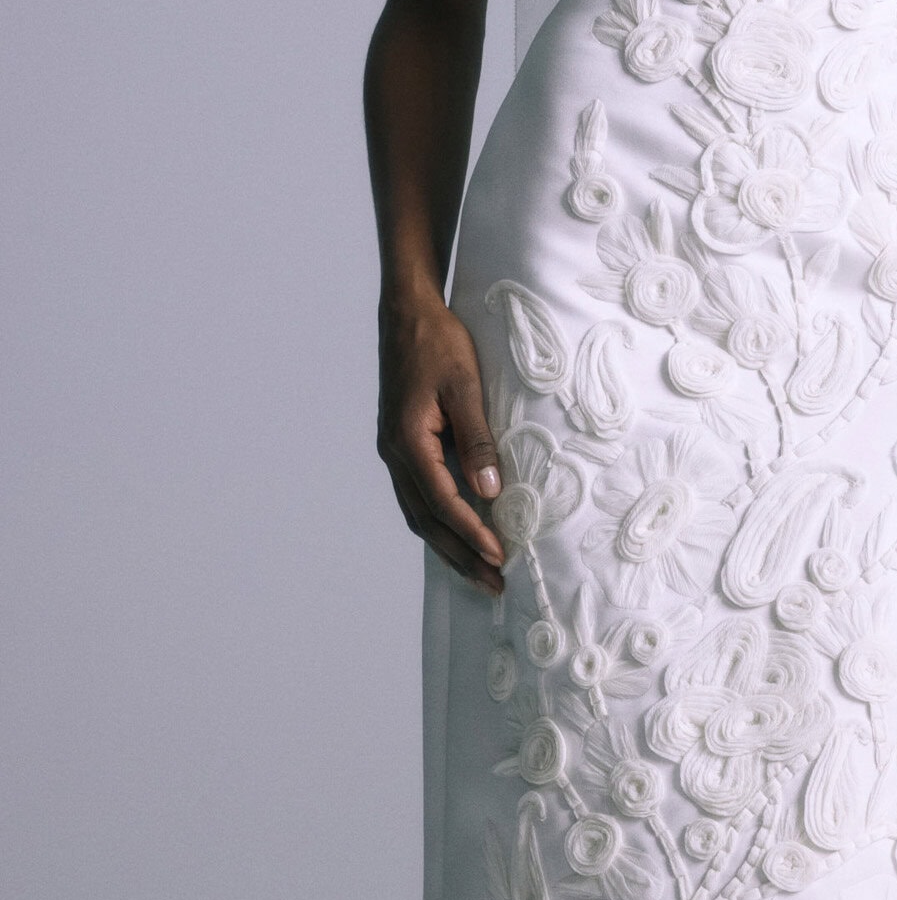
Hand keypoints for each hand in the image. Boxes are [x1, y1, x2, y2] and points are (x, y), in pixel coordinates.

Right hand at [377, 294, 505, 594]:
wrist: (408, 314)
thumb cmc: (439, 344)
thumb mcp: (465, 386)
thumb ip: (477, 438)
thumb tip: (489, 492)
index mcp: (407, 441)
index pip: (442, 502)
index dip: (472, 533)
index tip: (500, 557)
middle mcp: (394, 454)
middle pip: (426, 520)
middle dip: (460, 556)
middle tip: (493, 585)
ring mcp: (394, 451)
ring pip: (418, 513)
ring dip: (448, 545)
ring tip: (479, 571)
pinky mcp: (401, 445)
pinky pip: (418, 495)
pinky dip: (438, 521)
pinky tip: (458, 534)